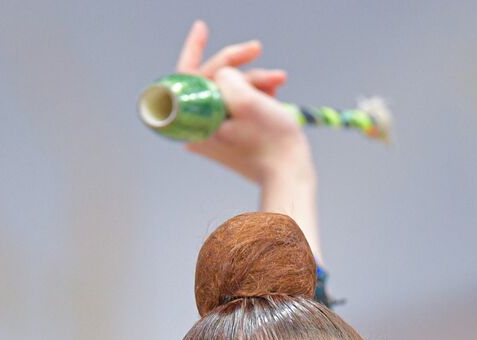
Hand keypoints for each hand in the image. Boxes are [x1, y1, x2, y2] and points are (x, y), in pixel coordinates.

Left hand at [175, 20, 311, 183]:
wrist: (290, 175)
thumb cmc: (271, 142)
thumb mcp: (246, 99)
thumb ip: (226, 76)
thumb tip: (225, 76)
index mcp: (196, 124)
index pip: (186, 78)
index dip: (194, 49)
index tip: (203, 28)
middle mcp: (200, 131)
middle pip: (213, 82)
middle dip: (240, 67)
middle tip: (258, 50)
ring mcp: (215, 136)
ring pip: (229, 92)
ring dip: (254, 82)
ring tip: (277, 82)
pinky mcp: (230, 140)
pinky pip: (237, 107)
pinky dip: (254, 96)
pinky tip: (273, 92)